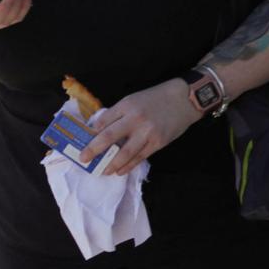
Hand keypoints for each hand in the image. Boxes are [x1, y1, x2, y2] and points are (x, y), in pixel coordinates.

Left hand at [82, 78, 199, 175]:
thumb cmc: (157, 98)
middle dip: (93, 149)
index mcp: (127, 105)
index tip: (83, 141)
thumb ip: (120, 113)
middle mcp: (135, 119)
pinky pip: (139, 157)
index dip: (91, 132)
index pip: (103, 121)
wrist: (186, 98)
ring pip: (124, 153)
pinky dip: (128, 166)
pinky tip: (120, 171)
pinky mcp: (158, 142)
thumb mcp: (135, 99)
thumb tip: (102, 129)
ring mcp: (147, 132)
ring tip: (103, 171)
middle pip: (108, 137)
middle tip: (83, 159)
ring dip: (111, 164)